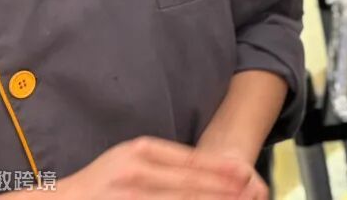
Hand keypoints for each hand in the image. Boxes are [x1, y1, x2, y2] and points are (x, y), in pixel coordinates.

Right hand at [55, 137, 257, 198]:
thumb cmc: (97, 185)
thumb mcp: (130, 159)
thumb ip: (164, 163)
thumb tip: (208, 170)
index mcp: (140, 151)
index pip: (190, 161)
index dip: (221, 170)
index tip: (245, 176)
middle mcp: (134, 171)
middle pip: (190, 185)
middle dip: (223, 193)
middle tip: (249, 195)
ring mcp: (128, 194)